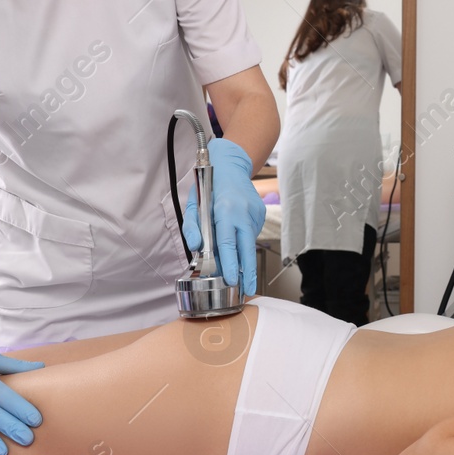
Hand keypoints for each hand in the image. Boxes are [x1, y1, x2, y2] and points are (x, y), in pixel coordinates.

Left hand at [182, 137, 264, 294]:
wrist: (230, 163)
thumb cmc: (209, 185)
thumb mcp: (193, 204)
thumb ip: (192, 227)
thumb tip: (196, 249)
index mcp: (226, 210)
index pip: (228, 243)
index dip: (231, 263)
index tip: (232, 280)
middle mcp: (244, 212)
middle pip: (247, 249)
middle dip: (248, 272)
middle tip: (249, 290)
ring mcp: (255, 213)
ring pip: (249, 242)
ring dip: (241, 255)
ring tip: (236, 266)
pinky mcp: (260, 213)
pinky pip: (251, 234)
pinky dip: (243, 240)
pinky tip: (236, 235)